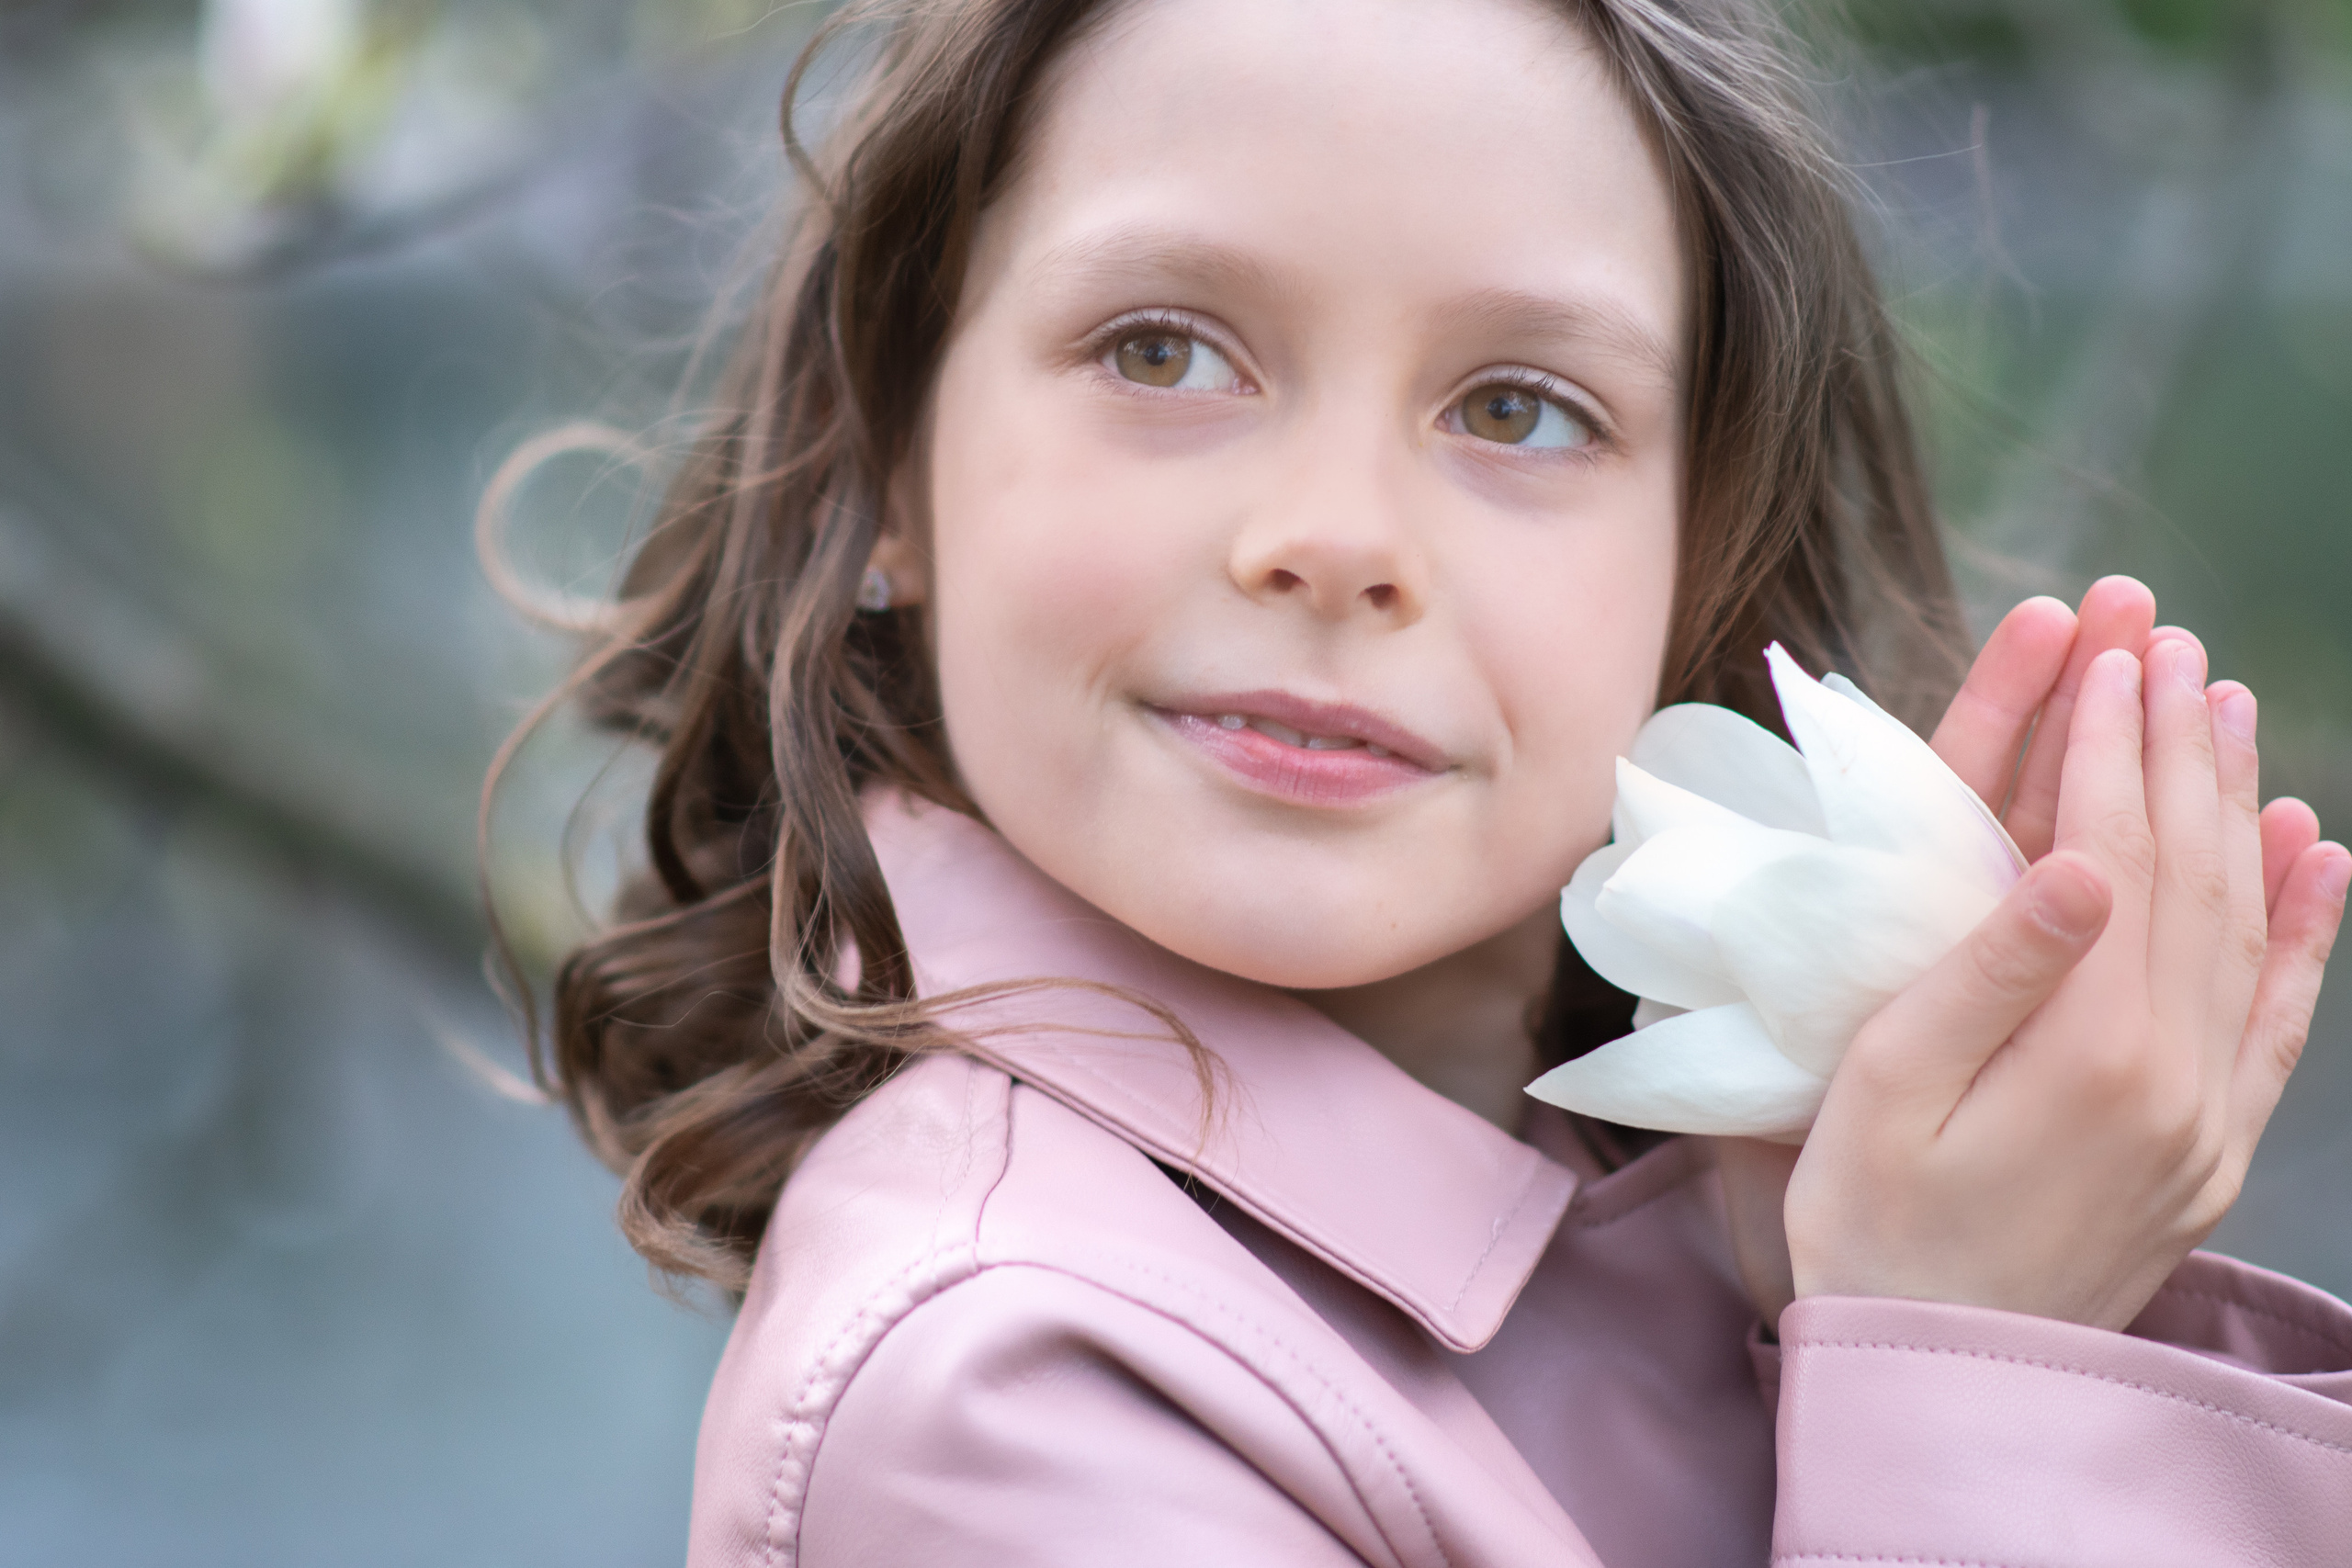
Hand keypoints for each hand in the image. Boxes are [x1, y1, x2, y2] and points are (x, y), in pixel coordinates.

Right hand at [1781, 630, 2345, 1327]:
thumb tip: (2075, 866)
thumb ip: (1988, 974)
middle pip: (2191, 872)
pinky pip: (2285, 1020)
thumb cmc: (1872, 1226)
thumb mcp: (1886, 1095)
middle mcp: (2175, 1077)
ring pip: (2246, 928)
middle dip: (2178, 745)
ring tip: (2228, 707)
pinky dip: (2307, 929)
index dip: (2107, 745)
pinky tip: (2315, 854)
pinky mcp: (2215, 1151)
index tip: (2106, 650)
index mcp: (2087, 1052)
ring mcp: (2210, 1118)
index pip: (2112, 856)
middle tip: (2170, 642)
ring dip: (2237, 806)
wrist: (1941, 1375)